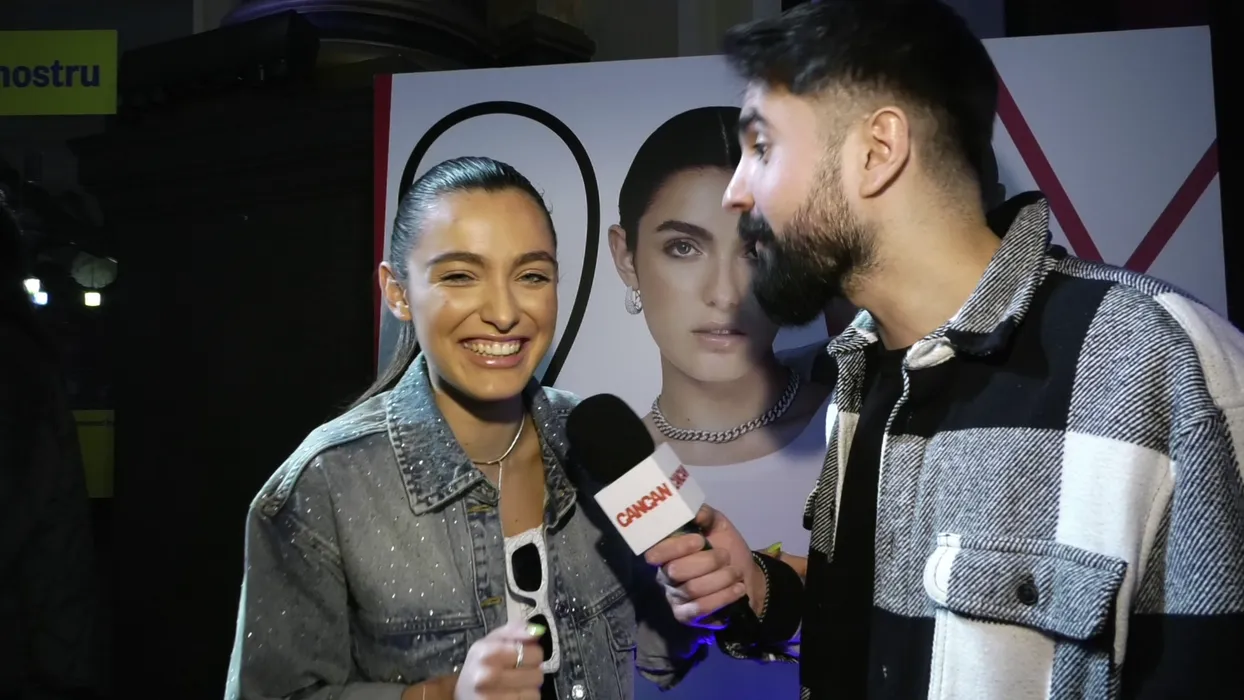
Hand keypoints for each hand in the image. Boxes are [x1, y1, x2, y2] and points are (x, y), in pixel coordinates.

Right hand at [454, 622, 545, 699]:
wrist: (462, 692)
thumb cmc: (480, 664)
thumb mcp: (492, 641)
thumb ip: (515, 630)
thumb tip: (538, 631)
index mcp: (487, 653)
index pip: (534, 653)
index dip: (533, 654)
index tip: (524, 656)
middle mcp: (488, 676)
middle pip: (537, 675)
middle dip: (531, 672)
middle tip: (517, 672)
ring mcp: (491, 698)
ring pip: (534, 693)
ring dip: (528, 689)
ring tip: (513, 685)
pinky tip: (511, 695)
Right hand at [644, 505, 762, 626]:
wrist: (746, 577)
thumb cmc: (726, 547)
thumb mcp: (718, 525)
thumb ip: (705, 515)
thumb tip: (695, 515)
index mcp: (667, 552)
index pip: (655, 552)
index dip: (676, 547)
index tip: (700, 541)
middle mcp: (665, 576)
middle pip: (675, 571)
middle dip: (707, 561)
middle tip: (726, 556)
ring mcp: (674, 597)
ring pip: (692, 589)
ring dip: (721, 578)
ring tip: (736, 572)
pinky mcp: (686, 616)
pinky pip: (701, 608)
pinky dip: (724, 596)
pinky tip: (737, 588)